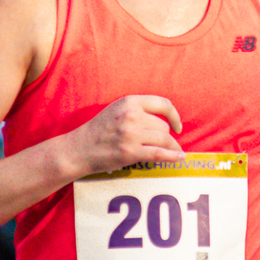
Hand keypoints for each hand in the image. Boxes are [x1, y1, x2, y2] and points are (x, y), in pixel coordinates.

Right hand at [68, 95, 184, 177]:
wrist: (80, 149)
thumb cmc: (99, 130)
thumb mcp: (116, 110)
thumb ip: (137, 110)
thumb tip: (164, 119)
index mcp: (129, 102)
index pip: (163, 104)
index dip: (174, 116)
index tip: (177, 126)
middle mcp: (132, 116)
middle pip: (163, 126)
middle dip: (165, 136)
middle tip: (162, 144)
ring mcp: (131, 134)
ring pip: (164, 140)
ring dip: (172, 147)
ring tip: (176, 152)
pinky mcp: (130, 152)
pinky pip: (159, 154)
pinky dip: (173, 157)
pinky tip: (180, 158)